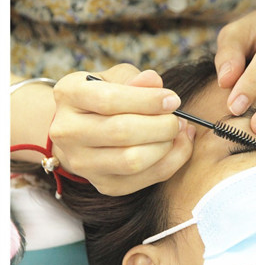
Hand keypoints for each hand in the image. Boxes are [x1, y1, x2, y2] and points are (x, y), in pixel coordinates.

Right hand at [50, 64, 194, 195]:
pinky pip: (147, 178)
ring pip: (133, 160)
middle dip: (161, 125)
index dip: (147, 100)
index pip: (108, 100)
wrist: (84, 132)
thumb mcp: (115, 79)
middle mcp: (68, 132)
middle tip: (177, 119)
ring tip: (178, 132)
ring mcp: (83, 163)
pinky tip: (177, 146)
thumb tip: (154, 81)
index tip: (173, 99)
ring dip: (166, 146)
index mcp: (69, 95)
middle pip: (122, 132)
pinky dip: (171, 162)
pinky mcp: (105, 185)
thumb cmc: (106, 99)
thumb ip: (134, 79)